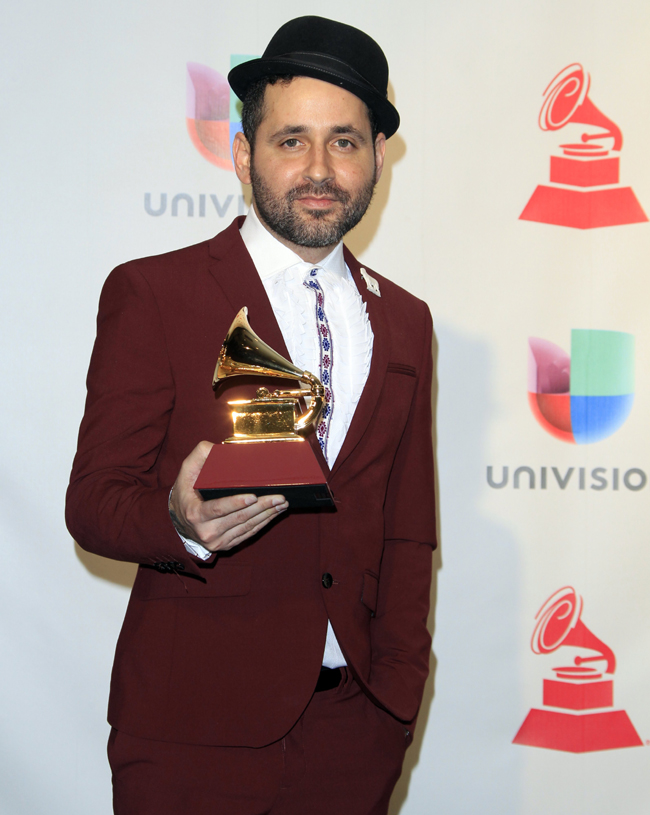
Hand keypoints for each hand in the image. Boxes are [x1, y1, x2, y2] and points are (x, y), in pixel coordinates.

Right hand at [169, 441, 287, 552]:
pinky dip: (263, 523)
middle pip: (238, 519)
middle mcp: (206, 531)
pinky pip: (248, 534)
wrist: (178, 522)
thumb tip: (217, 447)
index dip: (236, 503)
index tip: (253, 496)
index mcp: (195, 513)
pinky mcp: (226, 545)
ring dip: (267, 515)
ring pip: (246, 527)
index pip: (218, 508)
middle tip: (279, 497)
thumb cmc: (185, 492)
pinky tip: (274, 514)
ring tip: (282, 503)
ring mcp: (217, 541)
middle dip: (262, 507)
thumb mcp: (186, 471)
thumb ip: (200, 456)